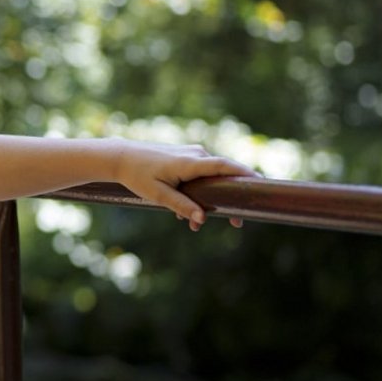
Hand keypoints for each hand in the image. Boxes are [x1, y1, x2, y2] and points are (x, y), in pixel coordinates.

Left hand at [112, 141, 254, 230]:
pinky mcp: (186, 157)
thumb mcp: (158, 195)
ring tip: (198, 226)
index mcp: (190, 163)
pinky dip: (199, 192)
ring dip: (210, 200)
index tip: (261, 183)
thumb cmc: (137, 175)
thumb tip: (201, 219)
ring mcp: (192, 154)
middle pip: (223, 176)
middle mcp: (195, 154)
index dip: (244, 174)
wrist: (120, 157)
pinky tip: (184, 212)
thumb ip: (180, 206)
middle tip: (237, 223)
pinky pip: (201, 175)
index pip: (224, 166)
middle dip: (231, 199)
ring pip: (211, 178)